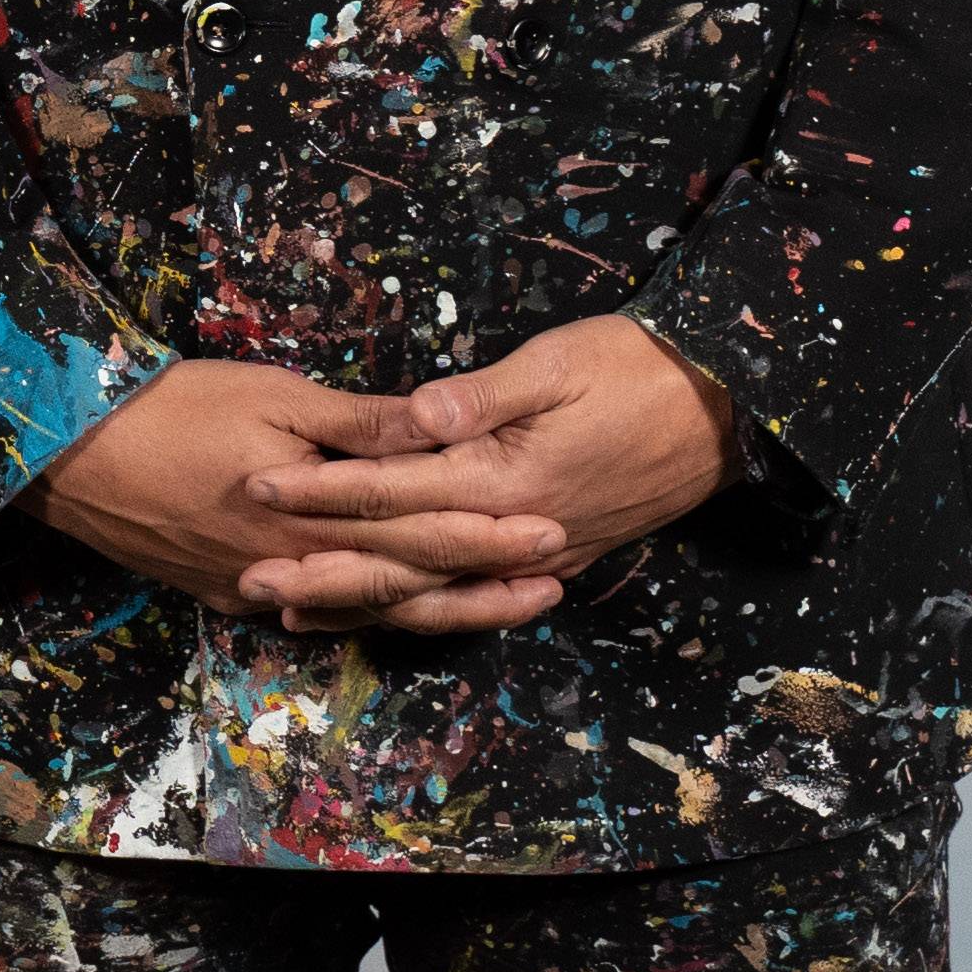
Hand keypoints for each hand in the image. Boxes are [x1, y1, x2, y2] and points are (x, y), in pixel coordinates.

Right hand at [29, 357, 572, 637]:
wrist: (65, 457)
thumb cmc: (169, 408)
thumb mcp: (272, 394)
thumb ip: (359, 425)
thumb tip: (439, 429)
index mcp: (312, 514)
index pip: (421, 533)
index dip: (488, 535)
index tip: (549, 531)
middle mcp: (295, 565)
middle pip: (406, 583)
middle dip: (483, 582)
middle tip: (553, 578)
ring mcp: (259, 587)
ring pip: (365, 610)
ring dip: (437, 608)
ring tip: (498, 605)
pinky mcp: (227, 593)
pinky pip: (314, 615)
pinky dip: (364, 617)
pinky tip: (396, 614)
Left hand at [231, 316, 734, 630]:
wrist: (724, 412)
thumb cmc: (637, 369)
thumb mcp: (559, 363)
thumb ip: (483, 396)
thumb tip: (416, 416)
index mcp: (505, 478)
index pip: (393, 490)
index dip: (321, 490)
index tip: (260, 486)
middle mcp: (514, 530)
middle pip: (400, 559)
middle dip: (321, 566)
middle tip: (247, 576)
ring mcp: (535, 555)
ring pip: (432, 591)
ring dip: (359, 599)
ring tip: (291, 606)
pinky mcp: (552, 559)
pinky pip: (470, 595)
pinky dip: (418, 605)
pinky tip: (380, 609)